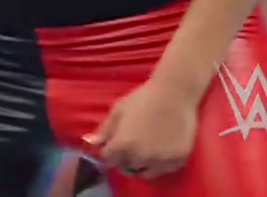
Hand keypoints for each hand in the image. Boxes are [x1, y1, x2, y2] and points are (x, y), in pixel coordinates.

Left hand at [85, 77, 200, 178]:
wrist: (174, 94)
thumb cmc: (142, 98)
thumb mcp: (118, 111)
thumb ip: (104, 130)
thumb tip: (88, 143)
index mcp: (122, 144)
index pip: (108, 160)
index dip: (108, 153)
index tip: (112, 147)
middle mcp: (140, 156)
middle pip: (126, 167)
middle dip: (123, 159)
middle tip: (129, 146)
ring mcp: (160, 160)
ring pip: (145, 172)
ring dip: (141, 165)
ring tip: (144, 151)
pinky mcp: (178, 160)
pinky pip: (164, 170)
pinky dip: (160, 164)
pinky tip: (160, 151)